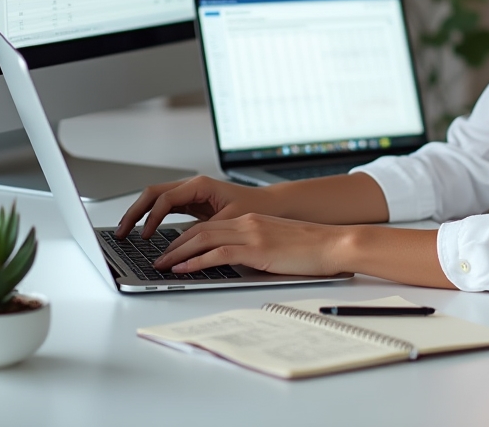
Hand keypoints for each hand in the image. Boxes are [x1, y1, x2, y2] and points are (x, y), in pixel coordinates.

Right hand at [116, 176, 268, 238]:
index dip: (151, 218)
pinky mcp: (193, 204)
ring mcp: (192, 194)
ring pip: (157, 199)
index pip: (166, 197)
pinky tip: (145, 232)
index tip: (145, 237)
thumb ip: (206, 232)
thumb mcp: (230, 221)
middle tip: (121, 232)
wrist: (272, 206)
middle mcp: (193, 186)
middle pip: (154, 193)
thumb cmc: (256, 208)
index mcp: (200, 185)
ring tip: (125, 232)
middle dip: (135, 212)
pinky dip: (152, 217)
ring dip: (140, 214)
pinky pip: (166, 207)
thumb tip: (185, 245)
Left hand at [153, 212, 346, 276]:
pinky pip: (218, 253)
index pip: (209, 226)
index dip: (185, 238)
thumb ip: (253, 249)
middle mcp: (247, 223)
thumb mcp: (275, 245)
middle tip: (157, 258)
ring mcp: (250, 234)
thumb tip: (233, 264)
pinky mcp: (256, 248)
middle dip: (174, 245)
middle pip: (199, 230)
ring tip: (161, 265)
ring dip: (178, 253)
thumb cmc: (309, 249)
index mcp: (251, 221)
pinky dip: (195, 261)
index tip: (170, 249)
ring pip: (202, 239)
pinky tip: (182, 269)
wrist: (331, 244)